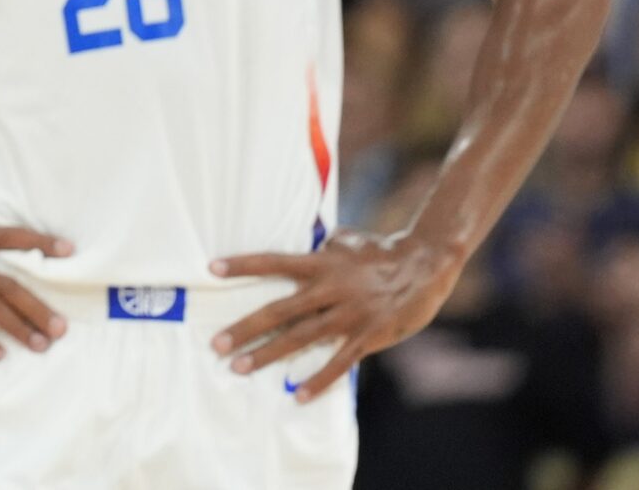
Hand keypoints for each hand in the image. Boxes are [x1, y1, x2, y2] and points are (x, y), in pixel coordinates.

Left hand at [211, 231, 462, 399]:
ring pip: (301, 338)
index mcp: (322, 263)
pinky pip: (338, 362)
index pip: (274, 262)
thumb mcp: (345, 242)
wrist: (426, 265)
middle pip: (279, 310)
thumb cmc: (381, 251)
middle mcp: (330, 289)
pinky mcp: (368, 336)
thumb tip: (301, 246)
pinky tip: (297, 395)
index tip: (211, 269)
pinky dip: (318, 380)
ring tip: (240, 367)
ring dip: (268, 354)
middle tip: (216, 343)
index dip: (243, 265)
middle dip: (246, 328)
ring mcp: (349, 314)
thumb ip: (320, 250)